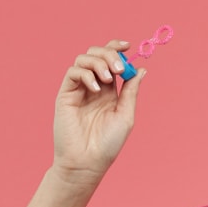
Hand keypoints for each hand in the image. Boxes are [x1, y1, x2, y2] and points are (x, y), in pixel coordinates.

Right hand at [53, 40, 145, 183]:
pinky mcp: (66, 94)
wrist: (88, 161)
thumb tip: (141, 69)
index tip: (128, 45)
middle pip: (97, 55)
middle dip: (109, 54)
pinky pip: (73, 72)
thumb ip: (131, 91)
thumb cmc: (108, 143)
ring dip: (99, 63)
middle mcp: (95, 87)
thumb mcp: (126, 114)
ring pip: (84, 59)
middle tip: (119, 68)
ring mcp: (79, 89)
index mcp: (111, 91)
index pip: (112, 61)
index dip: (118, 49)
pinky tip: (96, 88)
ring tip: (110, 79)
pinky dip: (86, 74)